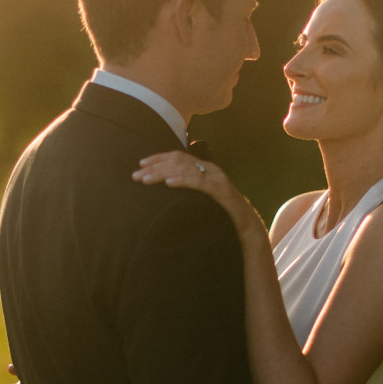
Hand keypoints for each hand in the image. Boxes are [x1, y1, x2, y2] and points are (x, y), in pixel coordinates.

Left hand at [132, 151, 261, 238]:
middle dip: (155, 167)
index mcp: (205, 168)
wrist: (246, 226)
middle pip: (179, 161)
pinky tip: (169, 183)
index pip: (178, 157)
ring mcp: (217, 178)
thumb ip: (188, 191)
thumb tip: (165, 190)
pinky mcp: (221, 190)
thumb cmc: (221, 214)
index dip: (159, 158)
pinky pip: (199, 183)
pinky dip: (183, 180)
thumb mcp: (201, 199)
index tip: (141, 164)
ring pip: (186, 169)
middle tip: (136, 175)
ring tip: (146, 179)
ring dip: (163, 173)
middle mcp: (210, 169)